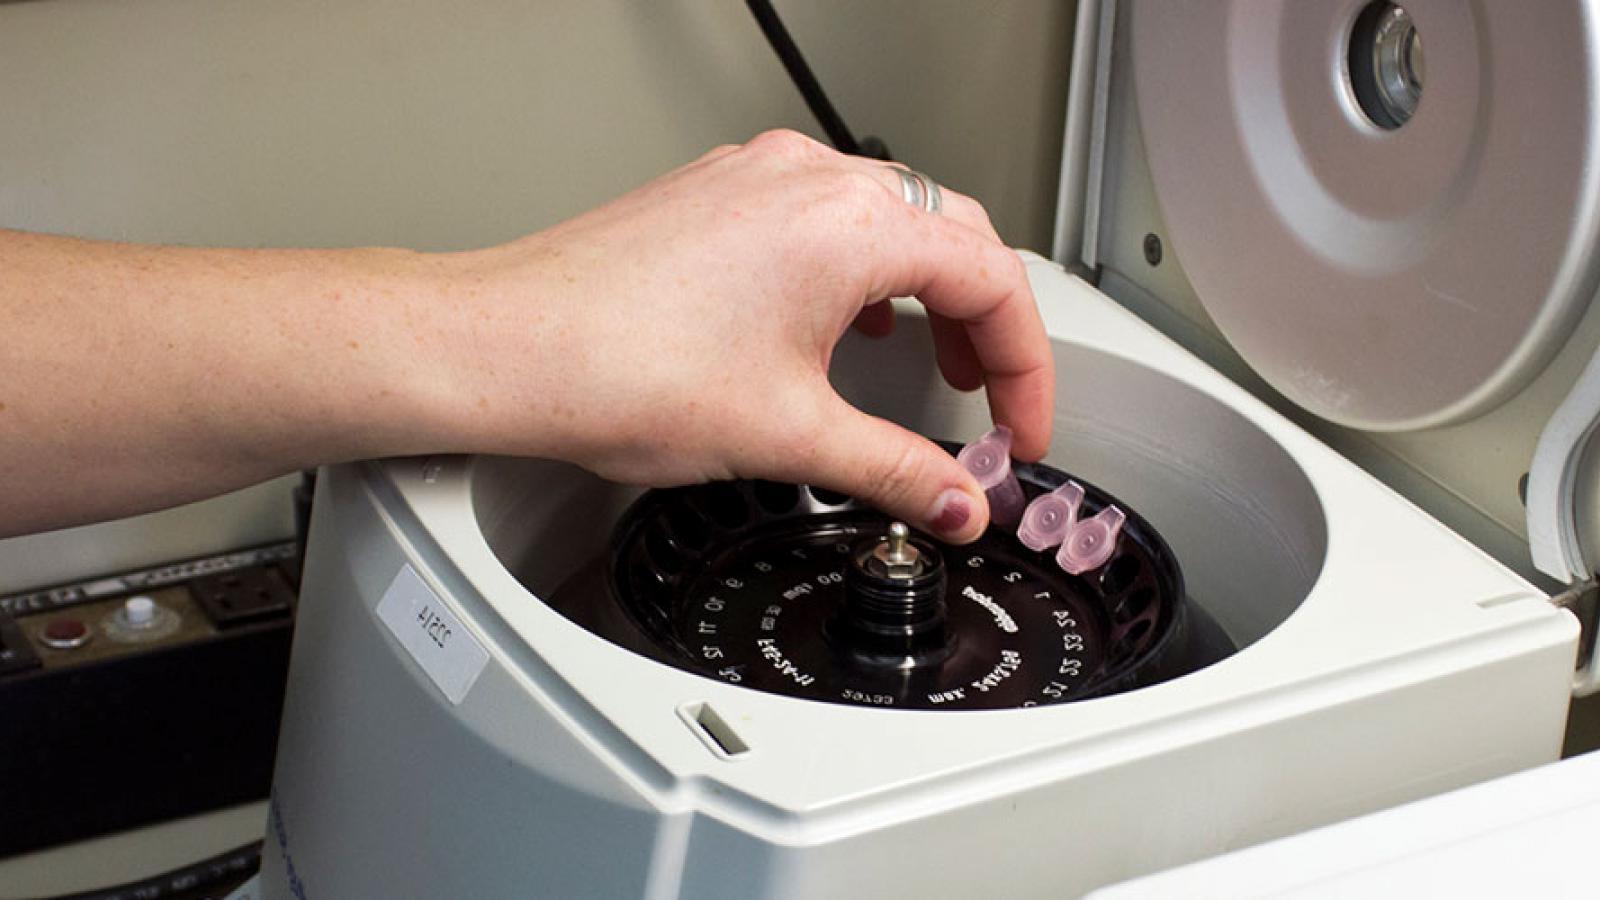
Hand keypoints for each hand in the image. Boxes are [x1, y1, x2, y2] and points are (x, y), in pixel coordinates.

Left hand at [424, 130, 1053, 541]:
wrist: (504, 347)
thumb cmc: (617, 368)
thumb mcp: (788, 436)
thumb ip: (896, 470)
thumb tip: (954, 503)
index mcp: (849, 226)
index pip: (992, 281)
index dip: (1026, 368)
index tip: (1019, 432)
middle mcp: (808, 179)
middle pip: (952, 238)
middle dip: (985, 326)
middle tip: (988, 402)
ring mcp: (758, 177)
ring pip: (888, 218)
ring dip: (925, 291)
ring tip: (927, 359)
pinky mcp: (717, 192)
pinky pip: (822, 215)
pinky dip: (859, 271)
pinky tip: (840, 320)